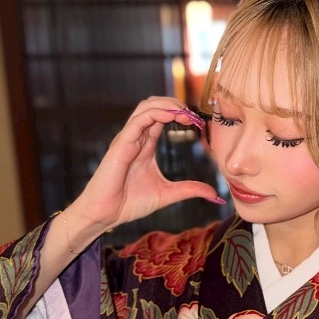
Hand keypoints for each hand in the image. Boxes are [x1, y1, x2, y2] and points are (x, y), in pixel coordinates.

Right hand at [68, 98, 223, 237]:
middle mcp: (136, 138)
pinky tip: (170, 116)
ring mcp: (127, 139)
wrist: (106, 215)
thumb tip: (213, 193)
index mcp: (145, 145)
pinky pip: (137, 121)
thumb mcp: (167, 194)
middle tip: (193, 115)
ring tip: (184, 112)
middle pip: (153, 105)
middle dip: (174, 103)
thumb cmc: (129, 203)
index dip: (180, 113)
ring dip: (166, 104)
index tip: (197, 122)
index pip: (161, 117)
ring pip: (145, 107)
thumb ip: (189, 190)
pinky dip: (154, 113)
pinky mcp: (120, 145)